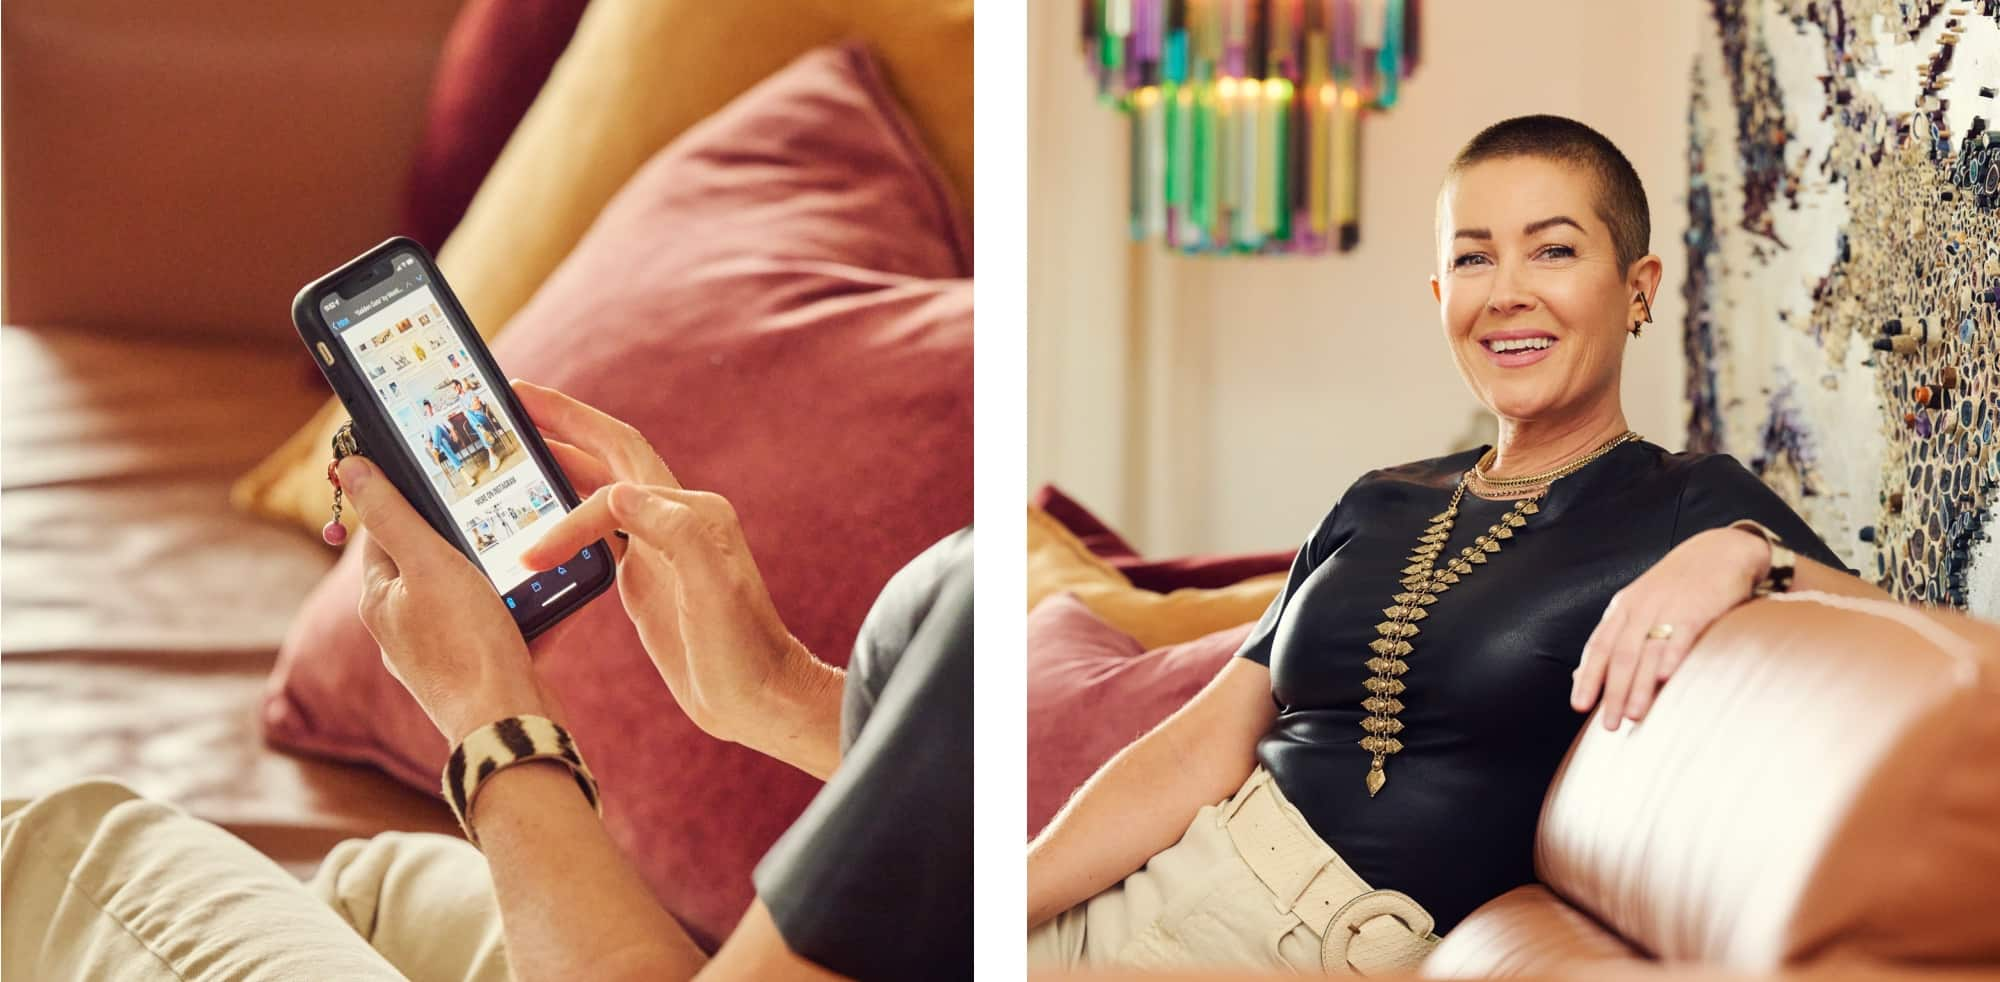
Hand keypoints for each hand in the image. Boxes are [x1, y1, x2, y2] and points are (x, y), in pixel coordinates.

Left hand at [336, 455, 554, 743]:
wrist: (510, 722)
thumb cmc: (465, 645)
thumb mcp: (427, 563)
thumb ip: (391, 513)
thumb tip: (349, 466)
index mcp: (380, 601)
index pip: (382, 534)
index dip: (409, 503)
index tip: (442, 480)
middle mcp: (403, 629)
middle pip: (430, 563)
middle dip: (464, 541)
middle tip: (496, 516)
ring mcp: (442, 654)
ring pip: (471, 595)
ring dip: (500, 575)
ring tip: (528, 555)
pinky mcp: (481, 670)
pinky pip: (502, 626)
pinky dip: (525, 609)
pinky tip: (551, 594)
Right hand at [508, 380, 821, 746]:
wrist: (760, 700)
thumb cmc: (742, 651)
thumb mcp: (712, 590)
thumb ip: (675, 532)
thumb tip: (618, 493)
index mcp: (693, 513)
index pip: (616, 487)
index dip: (570, 512)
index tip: (535, 550)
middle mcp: (677, 519)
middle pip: (611, 454)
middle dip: (564, 424)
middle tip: (514, 399)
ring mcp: (661, 547)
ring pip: (600, 489)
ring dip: (559, 465)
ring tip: (515, 446)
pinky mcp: (647, 577)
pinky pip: (599, 532)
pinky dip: (565, 518)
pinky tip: (537, 520)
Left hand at [1571, 527, 1767, 729]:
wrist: (1719, 551)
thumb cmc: (1677, 588)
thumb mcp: (1638, 607)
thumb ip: (1615, 640)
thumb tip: (1580, 676)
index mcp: (1622, 609)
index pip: (1599, 647)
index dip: (1588, 677)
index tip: (1579, 706)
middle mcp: (1640, 608)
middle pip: (1621, 655)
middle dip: (1613, 691)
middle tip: (1610, 724)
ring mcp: (1668, 607)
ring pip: (1648, 650)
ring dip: (1640, 685)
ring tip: (1635, 714)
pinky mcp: (1698, 607)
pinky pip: (1683, 634)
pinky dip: (1673, 655)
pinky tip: (1667, 678)